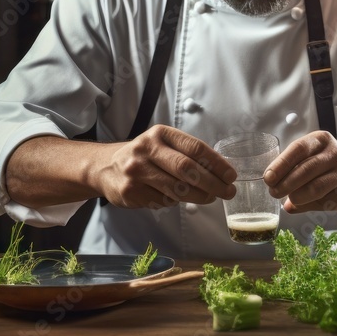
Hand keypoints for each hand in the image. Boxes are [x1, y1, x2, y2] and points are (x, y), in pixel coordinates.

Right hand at [96, 125, 236, 209]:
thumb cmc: (144, 156)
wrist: (105, 167)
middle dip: (213, 183)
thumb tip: (220, 172)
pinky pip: (163, 201)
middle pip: (188, 169)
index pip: (195, 148)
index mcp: (161, 134)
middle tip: (227, 191)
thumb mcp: (162, 144)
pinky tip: (178, 197)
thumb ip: (186, 153)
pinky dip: (175, 201)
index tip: (231, 175)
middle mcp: (147, 149)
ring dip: (199, 196)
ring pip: (177, 189)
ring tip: (210, 197)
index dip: (217, 163)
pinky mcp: (131, 191)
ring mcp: (137, 171)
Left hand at [263, 131, 336, 226]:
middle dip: (286, 183)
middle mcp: (336, 152)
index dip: (281, 164)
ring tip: (289, 200)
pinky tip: (307, 205)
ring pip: (316, 186)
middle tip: (274, 193)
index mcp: (322, 140)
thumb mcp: (312, 169)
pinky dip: (312, 205)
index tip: (268, 178)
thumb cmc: (331, 178)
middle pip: (306, 168)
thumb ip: (293, 175)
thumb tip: (272, 186)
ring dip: (298, 196)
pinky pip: (326, 201)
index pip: (298, 148)